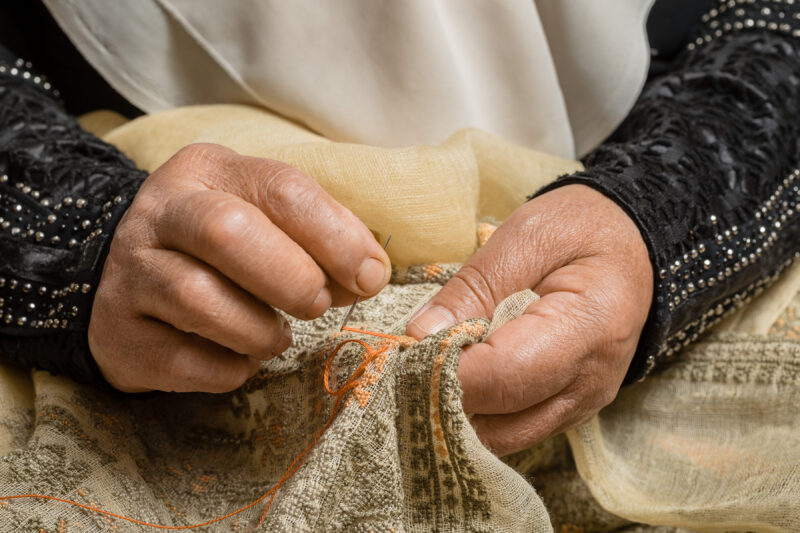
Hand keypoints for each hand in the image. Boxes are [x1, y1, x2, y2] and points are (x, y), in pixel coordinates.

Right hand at [90, 143, 390, 392]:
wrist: (124, 278)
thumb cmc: (217, 247)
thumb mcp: (263, 216)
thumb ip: (318, 236)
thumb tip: (369, 276)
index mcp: (208, 170)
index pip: (282, 189)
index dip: (337, 237)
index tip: (369, 276)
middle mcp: (161, 212)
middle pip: (230, 232)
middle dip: (293, 278)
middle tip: (317, 305)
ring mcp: (131, 272)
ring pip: (199, 299)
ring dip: (259, 330)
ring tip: (275, 336)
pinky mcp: (118, 333)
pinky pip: (182, 360)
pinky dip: (227, 368)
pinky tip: (239, 359)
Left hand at [407, 184, 652, 455]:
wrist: (632, 245)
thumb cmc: (581, 229)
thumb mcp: (526, 237)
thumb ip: (474, 286)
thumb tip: (420, 335)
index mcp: (588, 328)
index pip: (504, 374)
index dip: (445, 369)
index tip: (403, 351)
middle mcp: (590, 382)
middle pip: (501, 420)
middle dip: (441, 397)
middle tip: (402, 363)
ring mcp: (583, 403)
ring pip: (502, 437)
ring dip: (456, 412)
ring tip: (425, 370)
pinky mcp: (568, 408)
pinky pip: (513, 428)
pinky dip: (477, 413)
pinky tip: (454, 379)